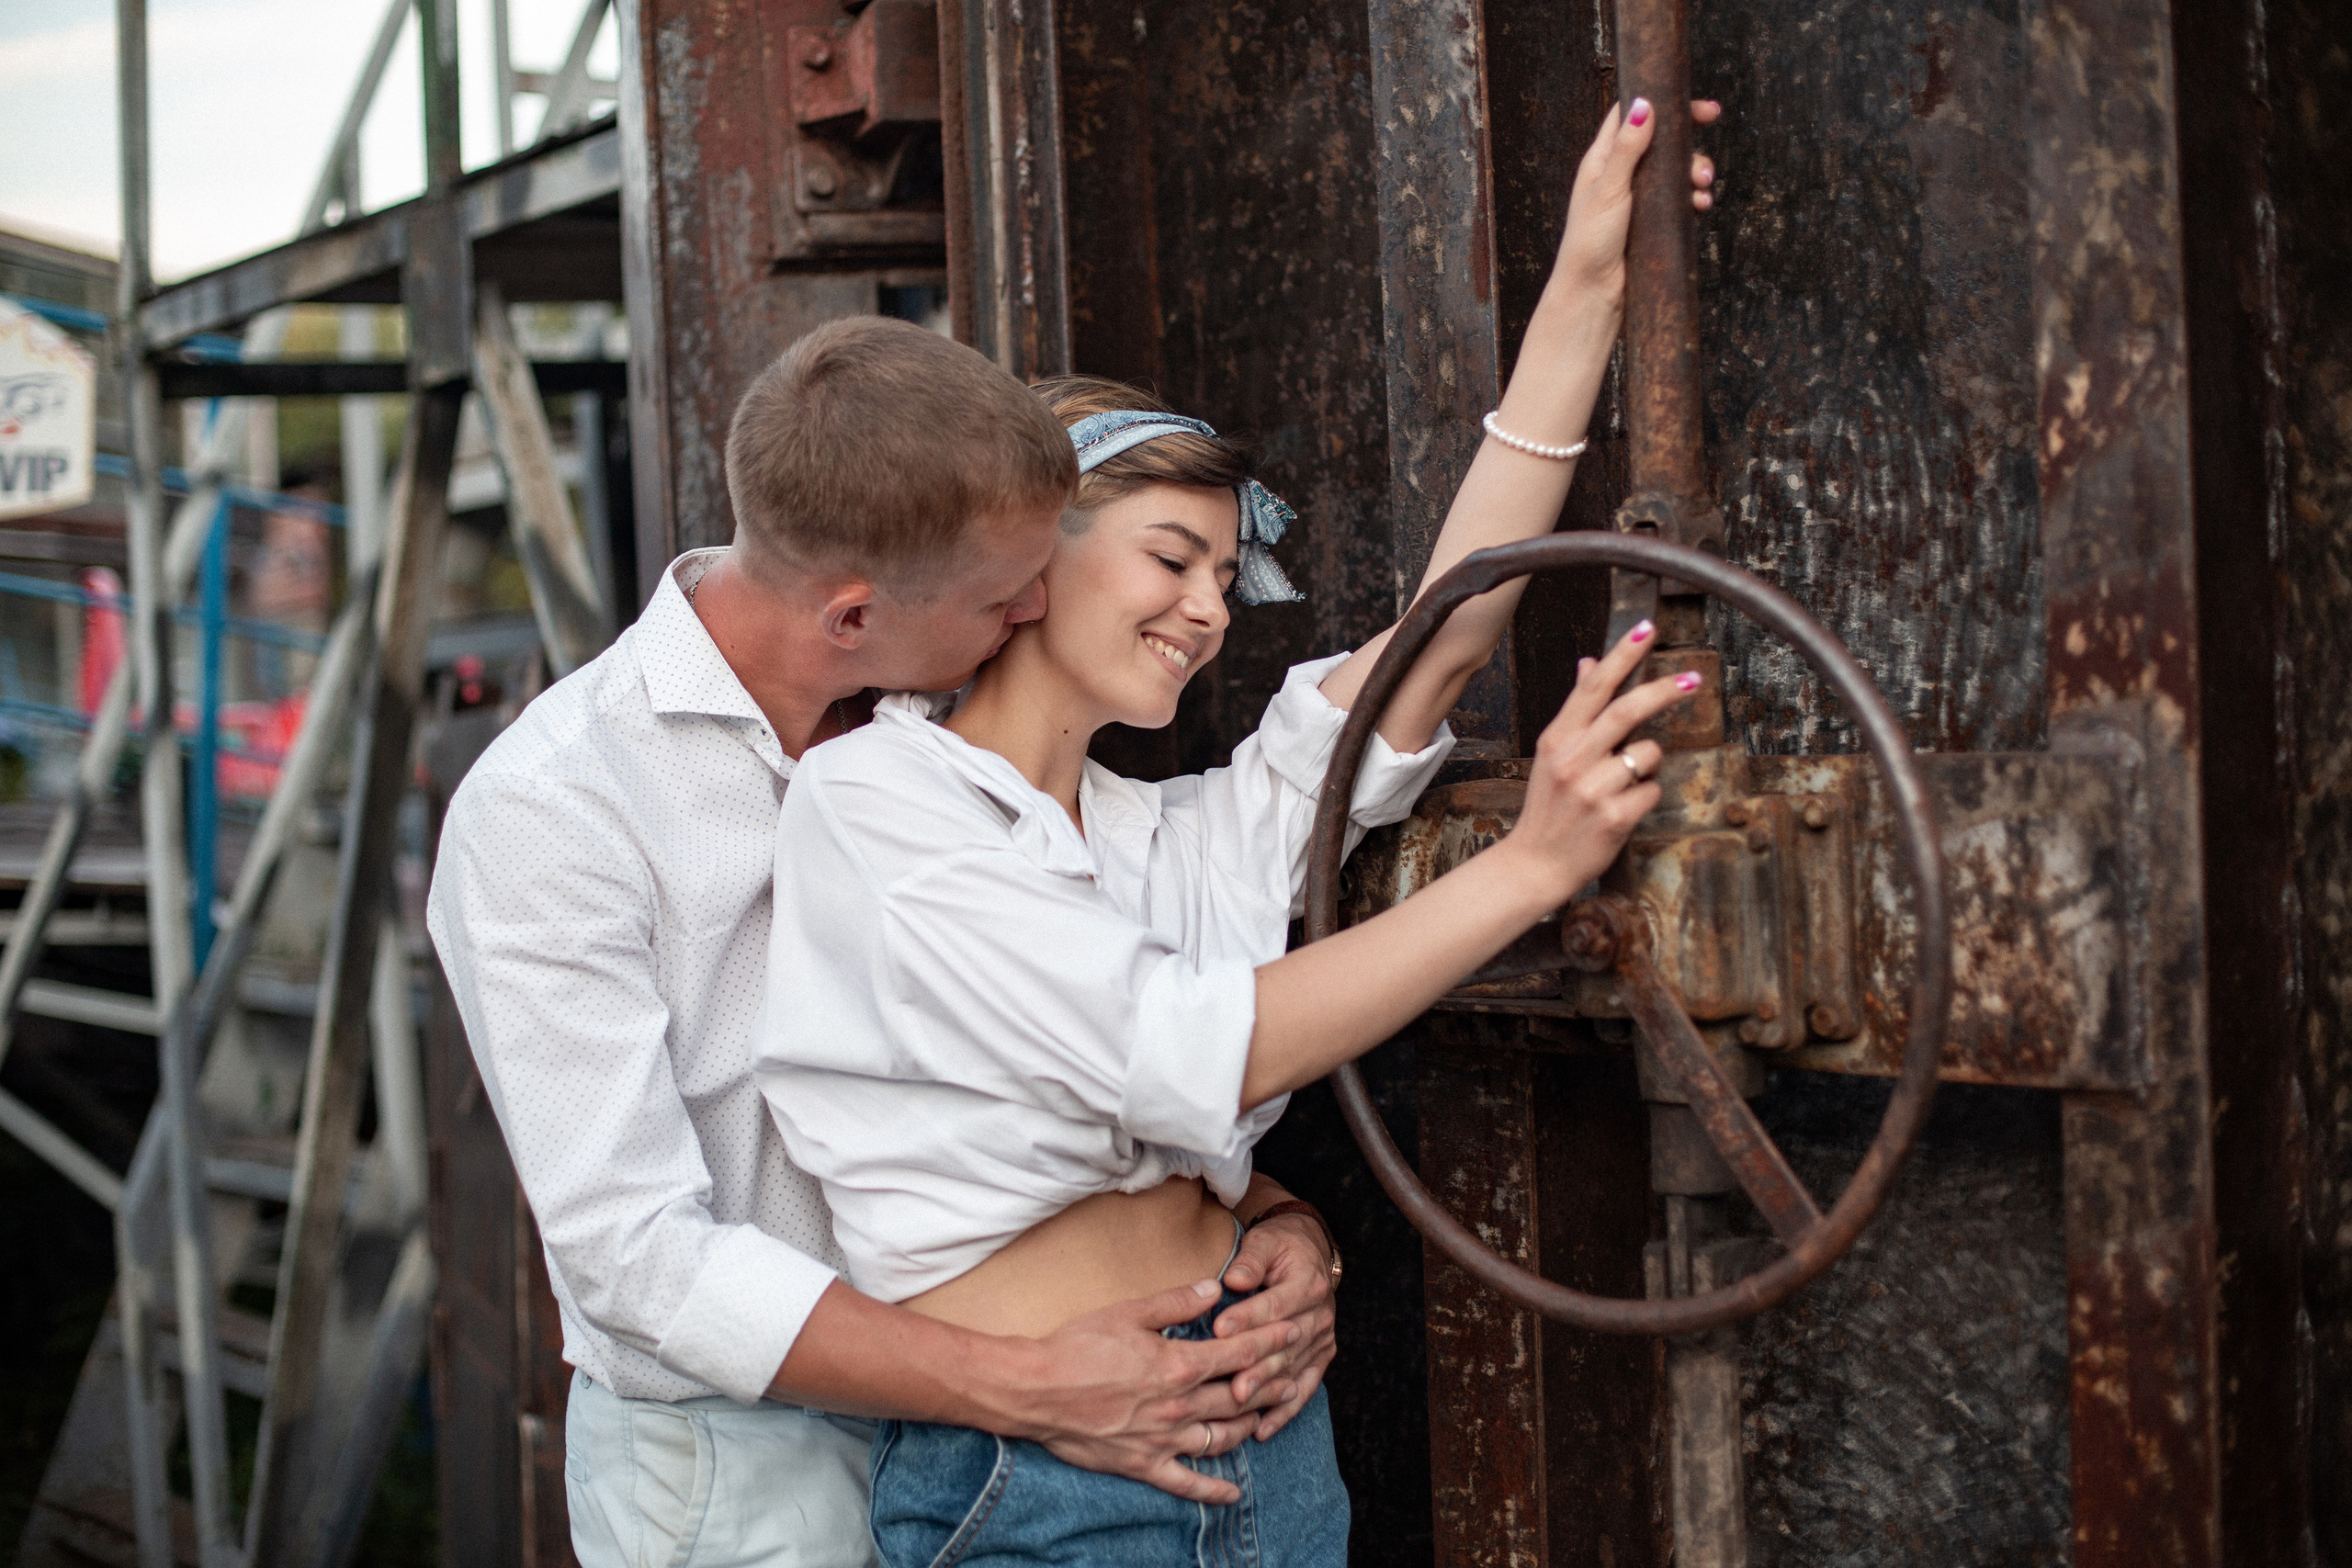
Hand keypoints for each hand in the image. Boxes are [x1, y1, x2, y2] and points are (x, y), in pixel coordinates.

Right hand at [1011, 1278, 1299, 1504]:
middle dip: (1272, 1384)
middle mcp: (1179, 1405)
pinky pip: (1187, 1483)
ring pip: (1222, 1437)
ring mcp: (1164, 1439)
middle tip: (1296, 1376)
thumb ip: (1176, 1302)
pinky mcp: (1144, 1465)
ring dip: (1250, 1427)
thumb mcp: (1129, 1312)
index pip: (1239, 1353)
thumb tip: (1215, 1289)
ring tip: (1269, 1418)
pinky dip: (1213, 1489)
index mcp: (1178, 1364)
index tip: (1294, 1332)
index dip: (1271, 1341)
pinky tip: (1233, 1493)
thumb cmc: (1076, 1345)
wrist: (1035, 1390)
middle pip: (1240, 1396)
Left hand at [1214, 1214, 1337, 1441]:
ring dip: (1267, 1390)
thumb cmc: (1280, 1246)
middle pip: (1286, 1345)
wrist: (1311, 1251)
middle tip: (1231, 1383)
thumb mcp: (1265, 1241)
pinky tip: (1262, 1429)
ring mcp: (1323, 1339)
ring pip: (1292, 1369)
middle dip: (1257, 1365)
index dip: (1248, 1318)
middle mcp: (1320, 1315)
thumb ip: (1251, 1259)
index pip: (1275, 1305)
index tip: (1219, 1329)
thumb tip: (1234, 1279)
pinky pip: (1305, 1389)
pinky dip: (1284, 1411)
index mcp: (1308, 1283)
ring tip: (1240, 1404)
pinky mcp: (1320, 1357)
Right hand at [1494, 620, 1698, 900]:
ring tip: (1624, 784)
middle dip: (1664, 690)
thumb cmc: (1549, 807)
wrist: (1534, 864)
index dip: (1622, 654)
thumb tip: (1588, 664)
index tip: (1647, 629)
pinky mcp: (1614, 818)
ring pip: (1648, 753)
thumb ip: (1576, 712)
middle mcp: (1572, 760)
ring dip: (1648, 764)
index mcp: (1557, 738)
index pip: (1593, 686)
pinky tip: (1622, 809)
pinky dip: (1645, 797)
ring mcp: (1592, 789)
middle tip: (1693, 679)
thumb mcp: (1551, 754)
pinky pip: (1653, 791)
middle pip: (1627, 710)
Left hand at [1551, 97, 1723, 306]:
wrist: (1593, 293)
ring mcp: (1637, 197)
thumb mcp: (1609, 189)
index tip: (1691, 98)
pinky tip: (1701, 204)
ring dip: (1695, 167)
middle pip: (1661, 138)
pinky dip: (1693, 196)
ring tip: (1704, 182)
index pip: (1632, 115)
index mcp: (1602, 159)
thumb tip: (1644, 105)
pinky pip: (1679, 198)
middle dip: (1687, 132)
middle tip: (1713, 119)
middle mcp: (1619, 174)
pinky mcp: (1650, 220)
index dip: (1661, 101)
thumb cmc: (1589, 242)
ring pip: (1674, 169)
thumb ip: (1626, 148)